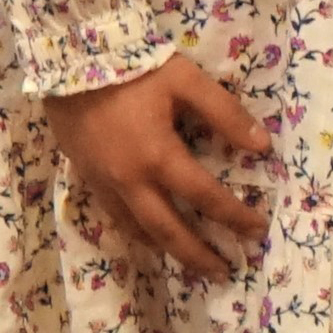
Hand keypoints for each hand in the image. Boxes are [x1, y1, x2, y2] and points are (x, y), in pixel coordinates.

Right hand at [53, 52, 270, 279]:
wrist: (69, 60)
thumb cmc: (133, 69)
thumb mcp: (187, 82)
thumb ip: (226, 115)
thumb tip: (262, 146)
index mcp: (158, 157)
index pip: (206, 198)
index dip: (235, 218)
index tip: (258, 232)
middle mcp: (129, 180)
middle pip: (168, 230)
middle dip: (198, 255)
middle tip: (225, 272)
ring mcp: (103, 182)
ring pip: (136, 229)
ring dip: (166, 249)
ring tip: (190, 264)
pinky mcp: (85, 176)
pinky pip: (114, 215)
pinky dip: (136, 232)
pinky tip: (149, 237)